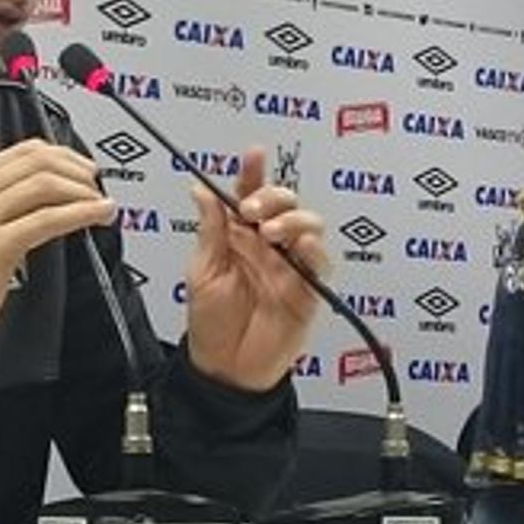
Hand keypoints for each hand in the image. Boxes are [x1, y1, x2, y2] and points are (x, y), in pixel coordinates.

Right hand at [0, 139, 114, 336]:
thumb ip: (5, 200)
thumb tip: (56, 188)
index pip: (25, 151)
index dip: (64, 155)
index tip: (85, 168)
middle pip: (38, 162)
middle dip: (78, 170)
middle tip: (97, 186)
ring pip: (44, 185)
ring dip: (84, 192)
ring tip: (102, 204)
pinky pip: (47, 220)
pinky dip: (80, 214)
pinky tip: (97, 216)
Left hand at [183, 148, 330, 391]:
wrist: (224, 368)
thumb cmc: (210, 321)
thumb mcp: (202, 271)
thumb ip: (210, 230)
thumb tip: (201, 189)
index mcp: (239, 237)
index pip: (249, 195)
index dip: (253, 173)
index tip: (254, 155)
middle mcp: (268, 246)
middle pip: (284, 203)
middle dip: (273, 197)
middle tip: (252, 212)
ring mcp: (290, 266)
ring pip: (309, 225)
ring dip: (293, 220)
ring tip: (271, 233)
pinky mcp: (308, 291)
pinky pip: (322, 264)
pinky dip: (315, 249)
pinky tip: (301, 247)